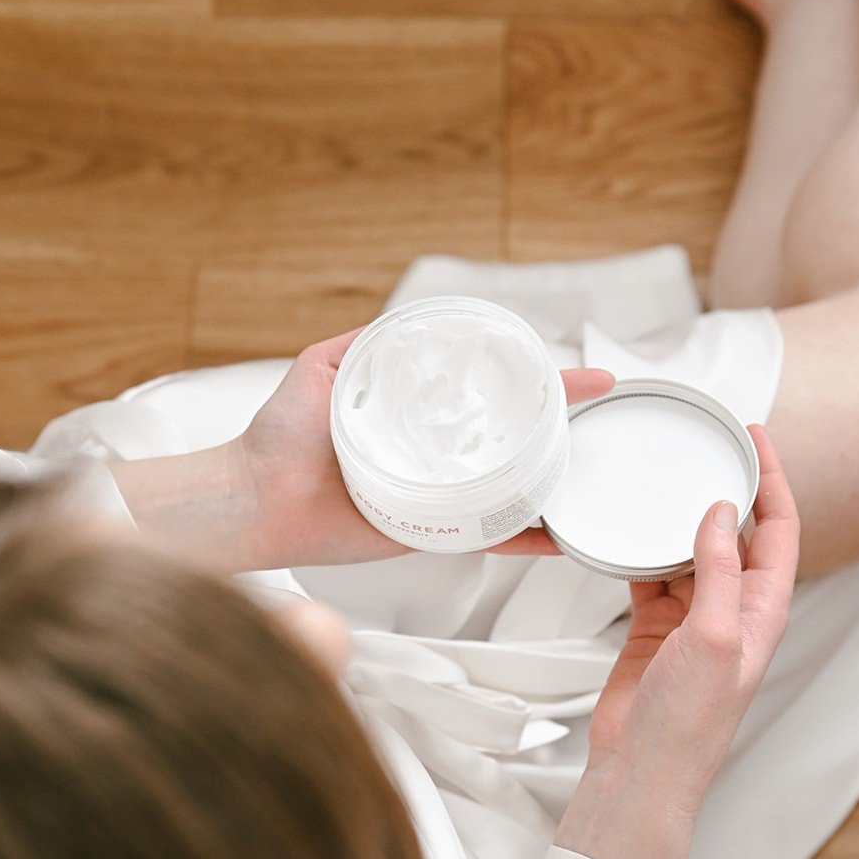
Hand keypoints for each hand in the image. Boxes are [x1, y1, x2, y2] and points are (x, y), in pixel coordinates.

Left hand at [233, 329, 614, 569]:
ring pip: (507, 485)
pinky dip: (526, 539)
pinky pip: (485, 536)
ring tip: (597, 463)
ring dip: (554, 476)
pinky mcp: (428, 532)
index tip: (570, 366)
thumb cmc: (280, 434)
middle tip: (603, 405)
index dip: (527, 376)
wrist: (255, 497)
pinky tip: (561, 537)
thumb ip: (363, 344)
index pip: (482, 388)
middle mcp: (431, 451)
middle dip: (558, 421)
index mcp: (413, 412)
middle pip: (507, 434)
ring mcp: (434, 493)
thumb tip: (410, 319)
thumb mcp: (323, 366)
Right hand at [554, 426, 798, 858]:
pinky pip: (652, 571)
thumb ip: (720, 571)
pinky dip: (642, 550)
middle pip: (738, 532)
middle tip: (712, 447)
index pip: (779, 529)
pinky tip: (631, 536)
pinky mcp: (656, 623)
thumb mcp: (713, 636)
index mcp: (761, 608)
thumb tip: (722, 515)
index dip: (772, 481)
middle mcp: (731, 607)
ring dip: (679, 518)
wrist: (642, 763)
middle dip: (728, 488)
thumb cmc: (688, 722)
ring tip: (665, 484)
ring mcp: (693, 614)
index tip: (756, 441)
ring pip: (691, 548)